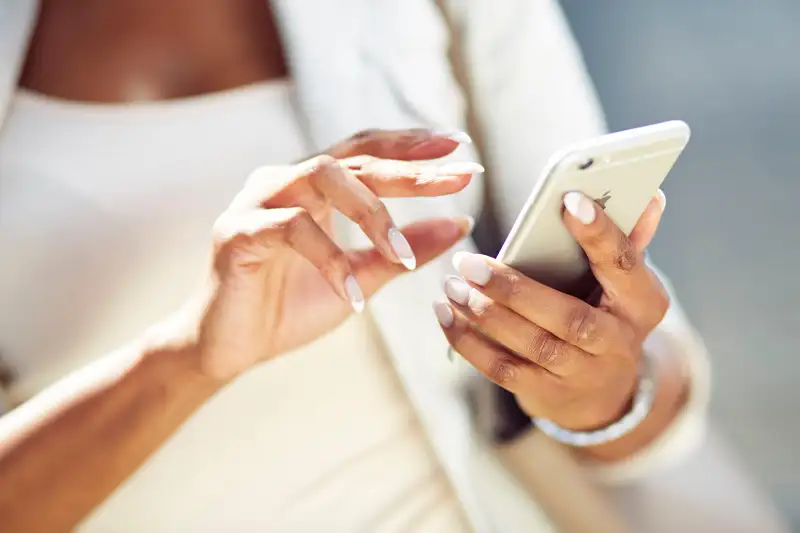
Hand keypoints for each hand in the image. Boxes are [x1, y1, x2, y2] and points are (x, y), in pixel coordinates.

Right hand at [193, 129, 479, 380]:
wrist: (231, 347)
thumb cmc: (289, 308)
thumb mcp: (362, 276)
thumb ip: (404, 248)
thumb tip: (460, 222)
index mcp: (313, 188)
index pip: (367, 152)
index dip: (411, 144)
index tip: (460, 146)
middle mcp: (285, 182)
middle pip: (354, 159)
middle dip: (410, 170)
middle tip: (460, 177)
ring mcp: (258, 201)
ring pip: (323, 177)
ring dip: (372, 213)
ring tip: (403, 255)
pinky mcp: (237, 230)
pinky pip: (293, 229)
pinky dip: (330, 261)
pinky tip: (352, 296)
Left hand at [435, 190, 677, 438]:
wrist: (603, 394)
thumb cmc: (607, 316)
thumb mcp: (625, 283)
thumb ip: (628, 240)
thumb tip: (649, 195)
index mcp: (642, 302)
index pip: (623, 264)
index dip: (599, 234)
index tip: (568, 200)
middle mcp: (616, 341)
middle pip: (566, 316)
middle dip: (513, 289)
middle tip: (469, 263)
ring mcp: (582, 373)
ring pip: (531, 345)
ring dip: (485, 314)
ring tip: (452, 286)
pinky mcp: (547, 393)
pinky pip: (503, 370)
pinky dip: (469, 343)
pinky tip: (445, 316)